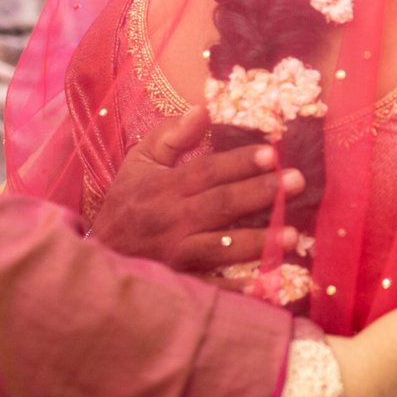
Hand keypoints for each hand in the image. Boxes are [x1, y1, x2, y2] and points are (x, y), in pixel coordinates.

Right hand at [90, 107, 305, 271]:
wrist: (99, 253)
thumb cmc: (126, 202)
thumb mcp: (139, 162)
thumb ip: (170, 135)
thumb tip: (203, 109)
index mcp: (164, 187)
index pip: (208, 171)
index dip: (239, 162)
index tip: (272, 153)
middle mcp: (172, 220)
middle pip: (221, 205)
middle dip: (260, 193)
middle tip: (298, 182)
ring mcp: (177, 254)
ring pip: (221, 247)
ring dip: (258, 241)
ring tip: (293, 235)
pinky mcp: (180, 281)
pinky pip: (210, 286)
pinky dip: (235, 288)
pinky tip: (264, 282)